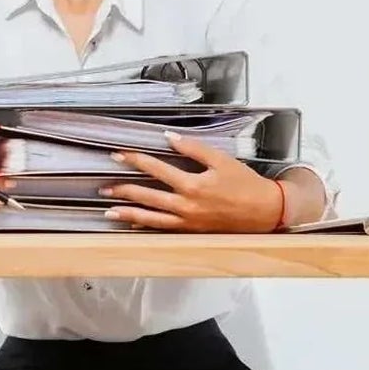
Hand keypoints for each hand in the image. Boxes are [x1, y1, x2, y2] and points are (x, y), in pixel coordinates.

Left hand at [98, 132, 285, 231]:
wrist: (265, 212)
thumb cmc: (246, 185)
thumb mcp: (222, 160)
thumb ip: (194, 149)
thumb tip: (169, 138)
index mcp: (193, 185)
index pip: (156, 169)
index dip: (136, 160)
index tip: (119, 155)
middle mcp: (186, 206)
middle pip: (147, 196)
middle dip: (123, 189)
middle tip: (103, 186)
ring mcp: (187, 221)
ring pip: (150, 218)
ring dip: (128, 213)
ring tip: (108, 211)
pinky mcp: (191, 231)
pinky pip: (163, 229)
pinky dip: (146, 226)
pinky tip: (132, 223)